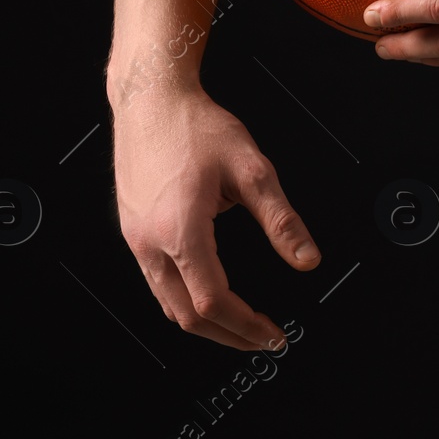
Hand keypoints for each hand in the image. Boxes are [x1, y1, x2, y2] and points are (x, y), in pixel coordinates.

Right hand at [112, 85, 319, 350]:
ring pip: (167, 303)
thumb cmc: (198, 127)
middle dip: (228, 335)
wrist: (151, 99)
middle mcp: (149, 241)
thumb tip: (308, 261)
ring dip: (205, 321)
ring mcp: (134, 238)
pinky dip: (185, 299)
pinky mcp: (130, 230)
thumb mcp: (253, 169)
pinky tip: (209, 294)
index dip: (246, 326)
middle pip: (185, 314)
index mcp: (180, 229)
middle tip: (263, 339)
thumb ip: (281, 220)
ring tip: (241, 325)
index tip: (274, 334)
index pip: (213, 300)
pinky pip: (156, 281)